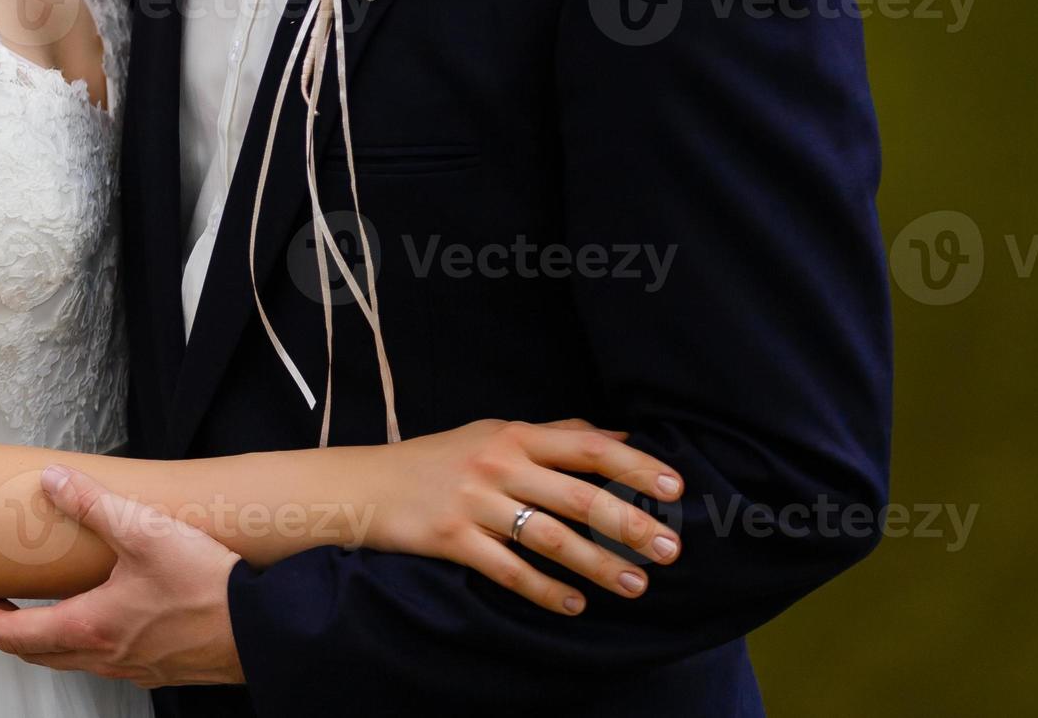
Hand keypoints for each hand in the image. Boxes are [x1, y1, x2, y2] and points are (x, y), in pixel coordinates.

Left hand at [0, 465, 243, 687]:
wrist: (266, 630)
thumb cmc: (211, 590)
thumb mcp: (147, 534)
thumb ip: (95, 505)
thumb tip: (54, 481)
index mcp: (90, 628)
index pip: (10, 634)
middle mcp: (104, 656)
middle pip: (33, 653)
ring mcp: (132, 668)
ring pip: (67, 659)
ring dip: (37, 638)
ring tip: (23, 612)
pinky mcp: (158, 668)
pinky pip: (100, 658)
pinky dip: (76, 641)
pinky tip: (90, 619)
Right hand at [361, 419, 686, 614]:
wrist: (364, 485)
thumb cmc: (437, 459)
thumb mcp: (492, 432)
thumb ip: (552, 434)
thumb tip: (614, 433)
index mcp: (514, 436)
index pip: (587, 446)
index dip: (633, 466)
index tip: (674, 487)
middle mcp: (498, 466)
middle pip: (577, 496)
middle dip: (629, 524)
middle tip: (670, 549)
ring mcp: (475, 503)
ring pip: (549, 538)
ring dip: (597, 564)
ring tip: (635, 585)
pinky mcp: (452, 539)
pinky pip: (507, 569)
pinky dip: (543, 589)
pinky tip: (573, 605)